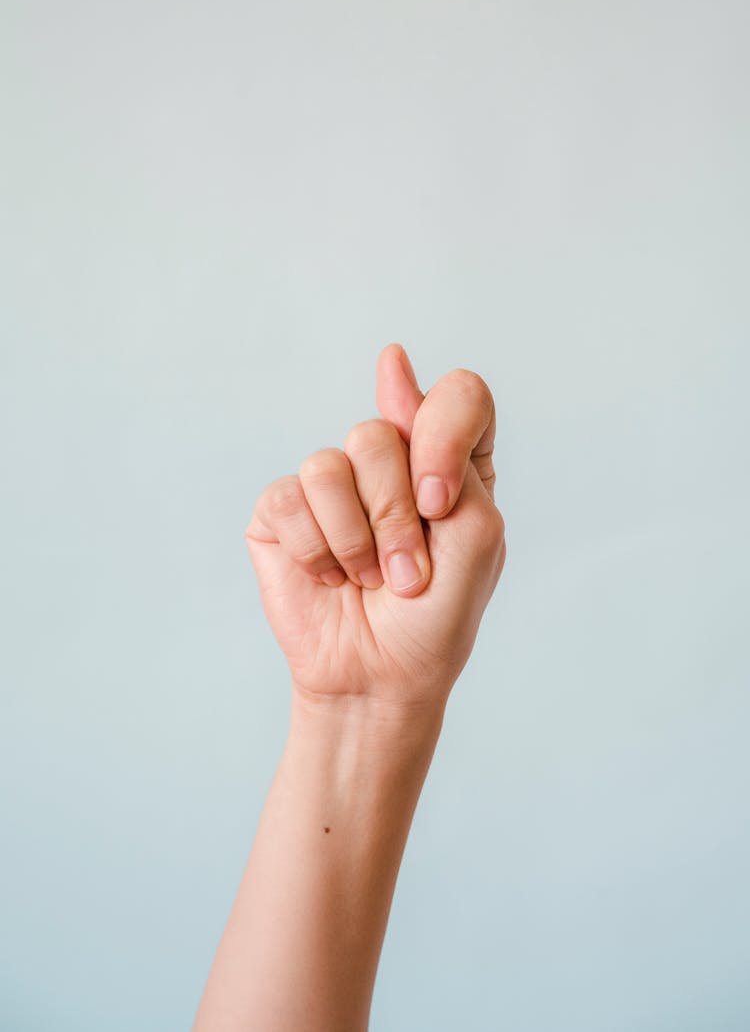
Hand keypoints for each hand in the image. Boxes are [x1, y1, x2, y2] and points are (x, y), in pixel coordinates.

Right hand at [245, 344, 506, 713]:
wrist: (382, 678)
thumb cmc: (437, 614)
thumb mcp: (477, 533)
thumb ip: (448, 448)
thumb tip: (391, 360)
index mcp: (446, 460)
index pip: (457, 395)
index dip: (443, 437)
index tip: (437, 502)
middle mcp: (388, 461)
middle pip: (379, 434)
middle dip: (394, 519)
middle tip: (405, 574)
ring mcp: (331, 483)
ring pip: (330, 464)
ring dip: (355, 541)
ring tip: (366, 580)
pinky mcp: (284, 510)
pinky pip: (289, 497)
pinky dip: (317, 551)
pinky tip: (330, 577)